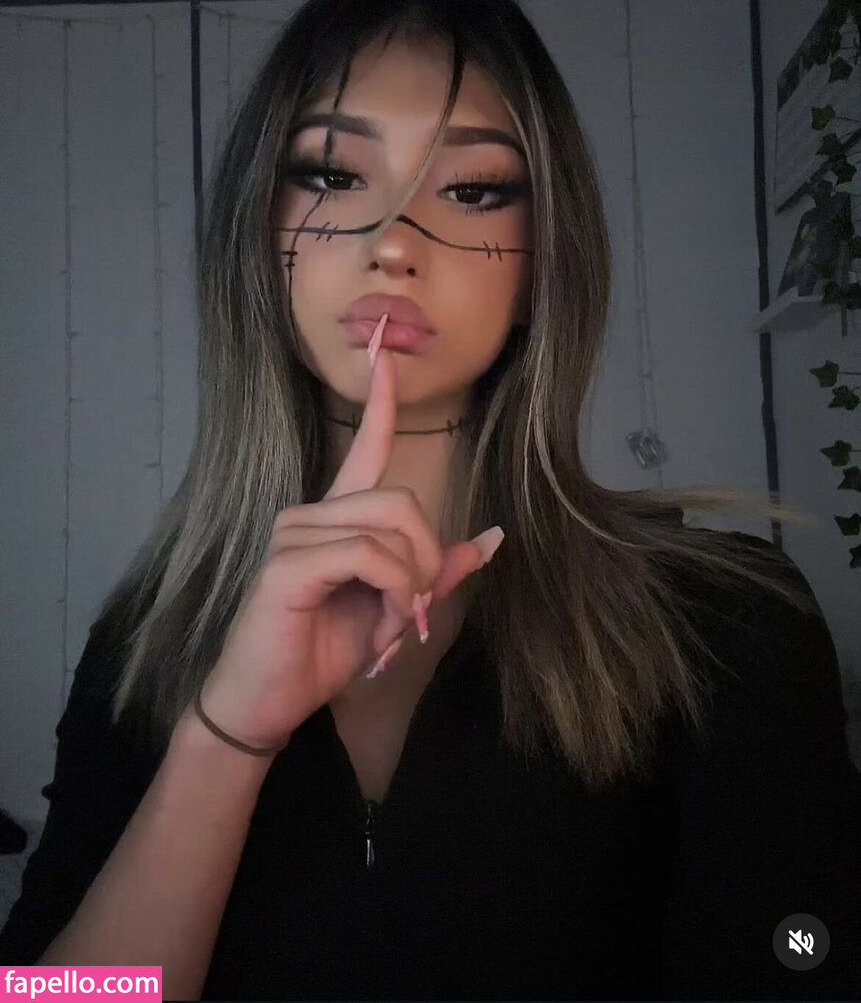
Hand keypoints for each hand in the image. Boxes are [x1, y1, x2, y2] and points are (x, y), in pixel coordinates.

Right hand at [196, 331, 502, 751]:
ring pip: (390, 528)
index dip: (381, 402)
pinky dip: (391, 592)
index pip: (365, 446)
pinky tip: (380, 626)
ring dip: (408, 588)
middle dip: (425, 562)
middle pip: (403, 500)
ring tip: (390, 628)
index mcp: (336, 517)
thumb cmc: (323, 651)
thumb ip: (435, 571)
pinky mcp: (288, 562)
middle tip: (410, 614)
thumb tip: (491, 537)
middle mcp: (311, 512)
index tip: (387, 352)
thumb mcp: (393, 608)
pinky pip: (369, 554)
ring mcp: (295, 532)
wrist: (268, 701)